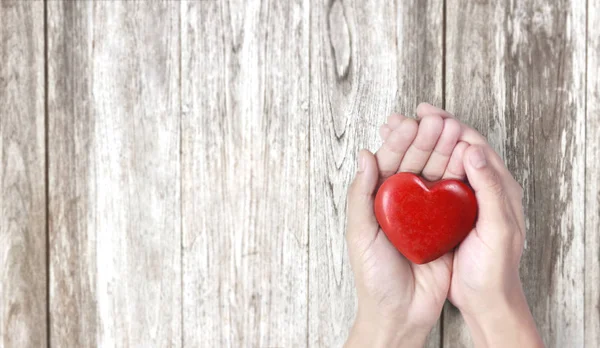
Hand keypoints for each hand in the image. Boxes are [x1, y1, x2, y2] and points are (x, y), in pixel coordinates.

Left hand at [345, 111, 462, 346]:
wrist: (401, 313)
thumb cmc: (374, 277)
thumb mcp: (359, 235)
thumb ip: (359, 196)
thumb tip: (364, 153)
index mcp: (380, 199)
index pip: (391, 162)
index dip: (401, 142)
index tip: (412, 122)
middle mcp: (404, 202)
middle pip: (416, 163)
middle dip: (427, 140)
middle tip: (438, 120)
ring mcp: (427, 213)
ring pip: (437, 175)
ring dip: (446, 152)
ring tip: (456, 130)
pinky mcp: (448, 226)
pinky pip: (455, 198)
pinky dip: (461, 178)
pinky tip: (469, 158)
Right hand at [415, 103, 542, 346]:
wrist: (486, 301)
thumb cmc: (495, 270)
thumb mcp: (498, 230)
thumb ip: (490, 189)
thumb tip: (473, 149)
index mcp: (497, 186)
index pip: (472, 143)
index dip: (448, 123)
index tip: (425, 110)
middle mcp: (477, 188)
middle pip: (450, 148)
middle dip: (424, 129)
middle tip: (399, 117)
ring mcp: (458, 201)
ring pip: (436, 163)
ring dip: (414, 146)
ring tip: (390, 132)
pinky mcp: (443, 215)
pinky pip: (426, 184)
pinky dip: (410, 170)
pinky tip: (393, 167)